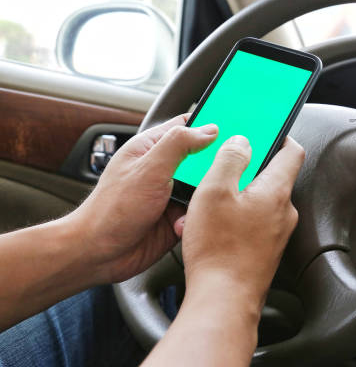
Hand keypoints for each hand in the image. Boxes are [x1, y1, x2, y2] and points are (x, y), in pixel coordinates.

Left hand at [70, 114, 217, 283]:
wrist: (99, 254)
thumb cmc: (112, 209)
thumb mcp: (149, 168)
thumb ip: (179, 144)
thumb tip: (208, 129)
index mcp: (152, 148)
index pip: (187, 126)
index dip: (210, 124)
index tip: (234, 127)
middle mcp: (164, 169)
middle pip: (202, 158)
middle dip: (215, 165)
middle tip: (229, 169)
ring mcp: (171, 194)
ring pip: (205, 186)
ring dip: (209, 193)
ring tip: (209, 198)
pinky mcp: (177, 217)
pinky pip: (201, 211)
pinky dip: (202, 216)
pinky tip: (195, 221)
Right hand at [180, 135, 304, 307]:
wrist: (223, 301)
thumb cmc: (219, 251)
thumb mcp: (215, 191)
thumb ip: (230, 159)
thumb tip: (242, 142)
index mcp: (276, 192)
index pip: (292, 152)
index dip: (280, 136)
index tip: (265, 130)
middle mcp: (283, 213)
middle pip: (272, 176)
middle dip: (247, 169)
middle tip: (223, 169)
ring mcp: (276, 234)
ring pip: (259, 202)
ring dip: (236, 197)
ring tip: (209, 204)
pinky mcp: (265, 251)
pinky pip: (252, 223)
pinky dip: (235, 218)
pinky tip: (212, 227)